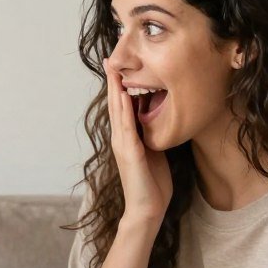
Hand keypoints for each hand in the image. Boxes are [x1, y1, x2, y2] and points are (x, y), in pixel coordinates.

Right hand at [104, 56, 172, 222]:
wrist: (147, 210)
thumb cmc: (153, 185)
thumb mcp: (154, 153)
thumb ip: (151, 137)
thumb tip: (158, 121)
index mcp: (127, 139)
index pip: (122, 107)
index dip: (119, 86)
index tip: (118, 66)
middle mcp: (121, 139)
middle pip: (115, 104)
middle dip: (113, 81)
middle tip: (109, 58)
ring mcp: (123, 145)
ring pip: (118, 111)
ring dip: (115, 89)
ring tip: (112, 69)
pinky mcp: (130, 153)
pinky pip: (127, 126)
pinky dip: (125, 108)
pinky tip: (124, 94)